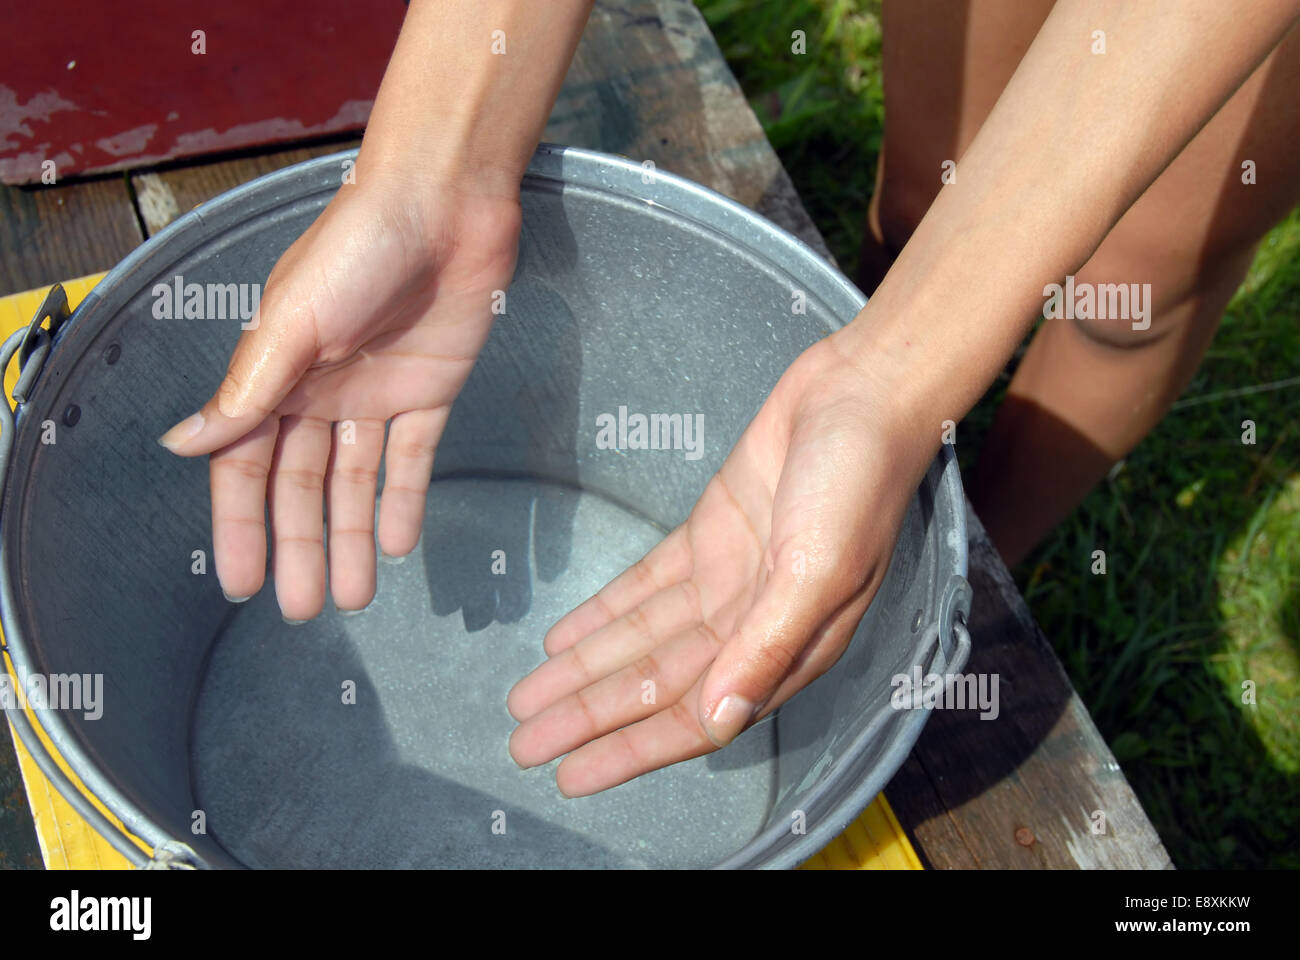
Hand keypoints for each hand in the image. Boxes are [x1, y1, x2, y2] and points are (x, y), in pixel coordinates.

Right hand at [158, 177, 521, 618]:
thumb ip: (248, 389)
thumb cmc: (357, 247)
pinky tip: (397, 545)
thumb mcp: (292, 322)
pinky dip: (404, 500)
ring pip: (356, 482)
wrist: (444, 204)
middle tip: (302, 612)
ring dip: (350, 538)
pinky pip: (412, 457)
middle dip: (300, 548)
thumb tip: (183, 445)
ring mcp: (376, 393)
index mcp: (276, 375)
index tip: (241, 584)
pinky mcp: (430, 390)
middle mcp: (321, 391)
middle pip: (303, 486)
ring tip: (354, 597)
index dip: (243, 525)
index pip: (248, 467)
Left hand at [505, 333, 934, 795]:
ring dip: (587, 668)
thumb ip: (767, 647)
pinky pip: (646, 586)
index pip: (695, 716)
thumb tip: (720, 720)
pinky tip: (566, 635)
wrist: (862, 393)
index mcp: (786, 649)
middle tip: (524, 742)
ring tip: (529, 696)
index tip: (571, 775)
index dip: (632, 749)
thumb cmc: (857, 483)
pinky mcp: (710, 536)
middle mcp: (752, 625)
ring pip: (643, 639)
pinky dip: (606, 611)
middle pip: (657, 684)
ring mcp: (728, 579)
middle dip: (590, 715)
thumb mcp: (817, 571)